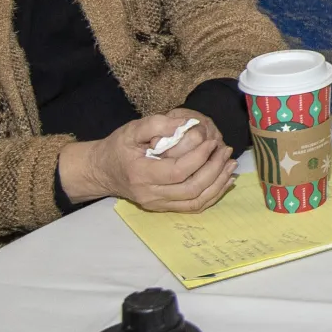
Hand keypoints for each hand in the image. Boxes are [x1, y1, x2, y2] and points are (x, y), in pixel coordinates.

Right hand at [60, 111, 236, 212]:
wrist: (101, 171)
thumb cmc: (118, 148)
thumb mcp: (131, 129)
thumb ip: (157, 124)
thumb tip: (185, 124)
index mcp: (141, 174)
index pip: (178, 171)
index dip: (199, 157)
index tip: (212, 141)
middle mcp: (149, 194)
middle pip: (191, 189)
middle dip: (214, 170)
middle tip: (225, 151)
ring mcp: (157, 204)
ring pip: (195, 201)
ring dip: (218, 184)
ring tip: (230, 164)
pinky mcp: (163, 207)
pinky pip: (192, 207)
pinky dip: (213, 195)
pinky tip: (225, 180)